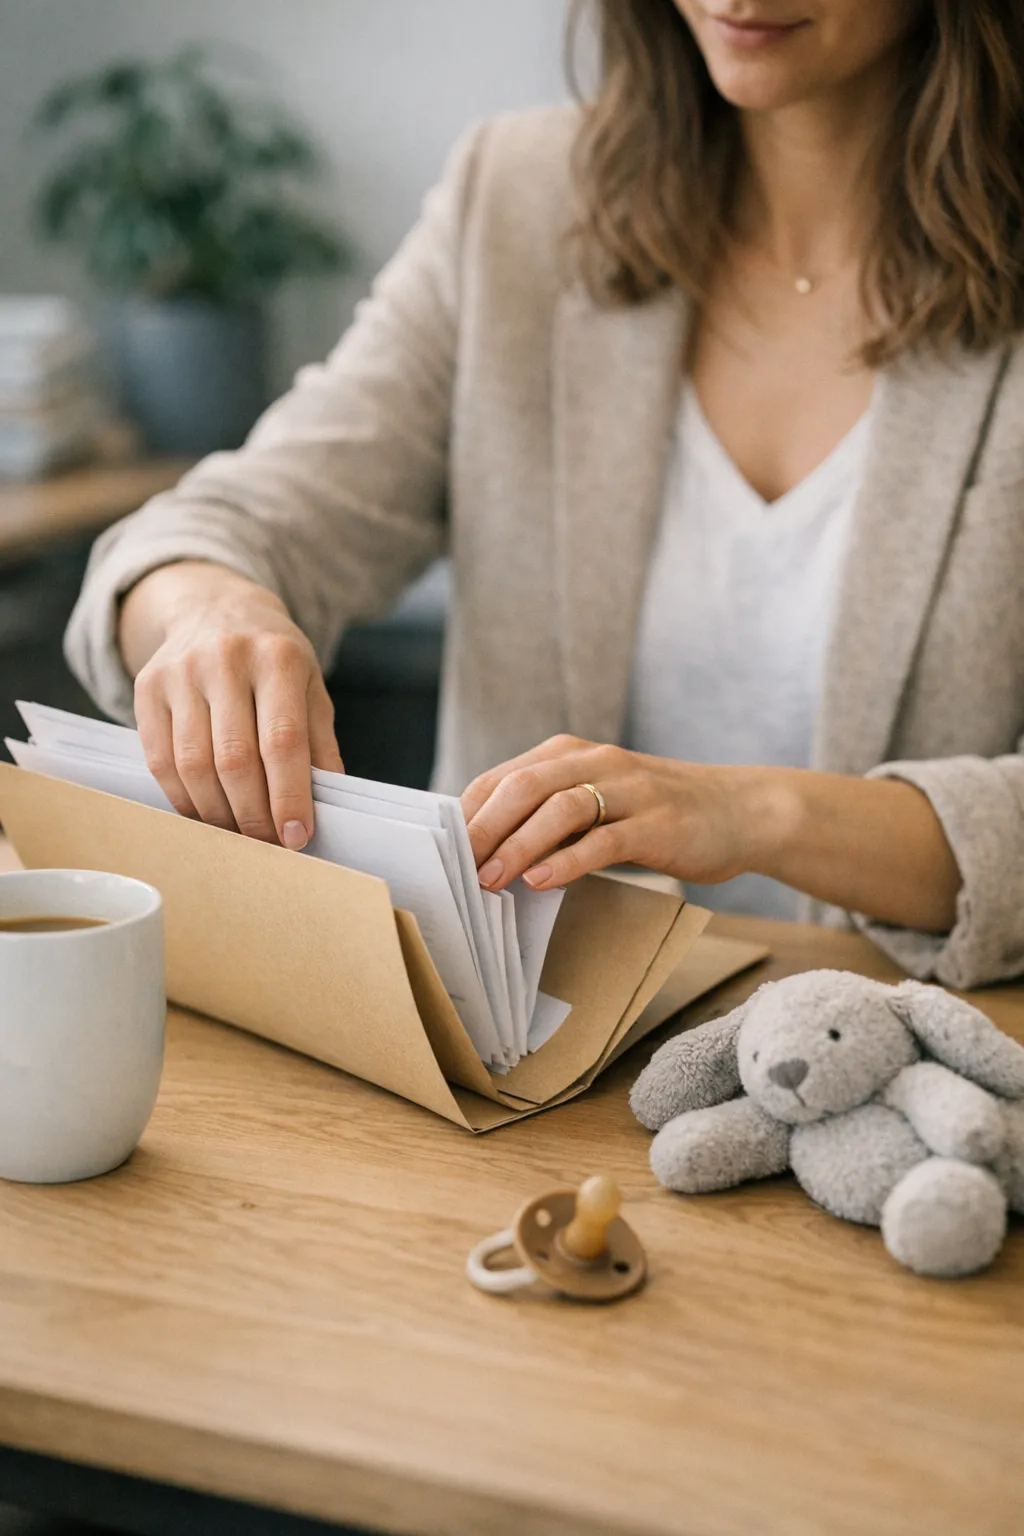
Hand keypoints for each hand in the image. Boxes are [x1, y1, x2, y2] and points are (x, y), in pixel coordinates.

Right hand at [125, 564, 342, 848]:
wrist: (216, 608)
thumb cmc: (274, 660)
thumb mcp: (311, 688)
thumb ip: (320, 744)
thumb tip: (325, 806)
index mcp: (278, 657)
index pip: (283, 741)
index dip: (290, 796)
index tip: (297, 836)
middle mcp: (226, 658)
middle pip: (235, 759)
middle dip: (253, 815)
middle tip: (268, 844)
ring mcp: (181, 671)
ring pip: (193, 765)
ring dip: (217, 813)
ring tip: (239, 835)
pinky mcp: (148, 687)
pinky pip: (160, 760)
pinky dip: (184, 798)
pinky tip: (206, 812)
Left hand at [461, 735, 768, 892]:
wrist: (740, 810)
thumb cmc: (657, 812)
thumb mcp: (598, 800)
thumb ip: (550, 814)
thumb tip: (487, 851)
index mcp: (572, 754)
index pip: (503, 777)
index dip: (469, 813)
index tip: (444, 851)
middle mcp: (597, 762)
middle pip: (524, 786)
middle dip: (485, 829)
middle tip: (458, 868)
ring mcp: (630, 790)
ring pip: (560, 808)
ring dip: (519, 845)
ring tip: (492, 879)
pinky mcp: (657, 823)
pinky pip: (604, 839)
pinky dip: (568, 860)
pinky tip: (542, 882)